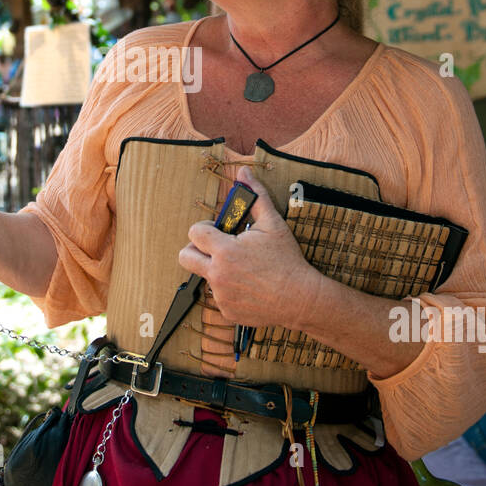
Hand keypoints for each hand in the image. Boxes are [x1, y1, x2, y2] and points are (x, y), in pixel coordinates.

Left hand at [178, 165, 316, 346]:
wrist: (300, 298)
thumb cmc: (287, 260)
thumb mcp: (273, 223)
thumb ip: (256, 196)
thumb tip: (244, 173)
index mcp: (225, 250)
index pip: (194, 232)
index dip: (204, 228)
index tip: (216, 231)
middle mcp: (217, 274)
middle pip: (184, 257)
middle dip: (194, 249)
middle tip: (213, 249)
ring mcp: (221, 295)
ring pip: (205, 277)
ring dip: (217, 271)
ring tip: (242, 269)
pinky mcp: (227, 311)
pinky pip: (219, 297)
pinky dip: (230, 291)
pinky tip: (249, 287)